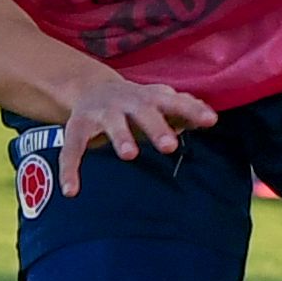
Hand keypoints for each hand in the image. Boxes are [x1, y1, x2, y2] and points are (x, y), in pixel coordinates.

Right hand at [55, 67, 214, 192]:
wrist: (93, 88)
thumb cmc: (139, 103)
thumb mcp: (161, 101)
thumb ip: (185, 110)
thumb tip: (211, 118)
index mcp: (151, 98)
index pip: (176, 102)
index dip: (193, 111)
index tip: (211, 121)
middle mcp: (127, 102)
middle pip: (145, 112)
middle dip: (157, 127)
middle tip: (170, 145)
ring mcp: (101, 114)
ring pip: (112, 125)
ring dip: (121, 137)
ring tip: (130, 155)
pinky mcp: (77, 128)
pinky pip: (72, 149)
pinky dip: (70, 170)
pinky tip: (71, 191)